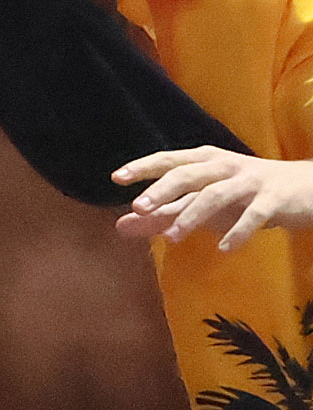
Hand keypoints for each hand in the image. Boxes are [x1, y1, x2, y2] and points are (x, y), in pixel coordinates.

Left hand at [115, 147, 312, 251]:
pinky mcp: (274, 199)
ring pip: (216, 194)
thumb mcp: (202, 201)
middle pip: (188, 174)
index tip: (116, 178)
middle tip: (138, 208)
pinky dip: (238, 231)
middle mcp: (224, 166)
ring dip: (193, 215)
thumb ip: (163, 214)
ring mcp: (250, 181)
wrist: (306, 187)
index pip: (168, 160)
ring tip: (172, 238)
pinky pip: (254, 214)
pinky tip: (223, 248)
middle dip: (162, 191)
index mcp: (205, 161)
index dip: (142, 167)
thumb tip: (120, 226)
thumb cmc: (244, 194)